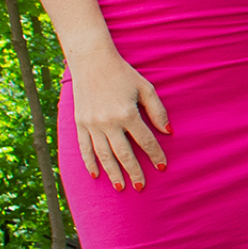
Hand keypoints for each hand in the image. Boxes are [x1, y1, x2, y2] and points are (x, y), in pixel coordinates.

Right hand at [69, 48, 169, 189]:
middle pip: (123, 153)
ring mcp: (91, 124)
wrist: (92, 61)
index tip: (162, 167)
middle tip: (141, 187)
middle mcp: (108, 122)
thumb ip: (157, 111)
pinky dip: (89, 163)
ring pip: (103, 155)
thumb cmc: (123, 74)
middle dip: (133, 172)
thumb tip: (168, 132)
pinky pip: (84, 148)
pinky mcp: (79, 123)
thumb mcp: (145, 88)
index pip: (145, 141)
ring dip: (113, 172)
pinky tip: (96, 175)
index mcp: (127, 113)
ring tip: (121, 187)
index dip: (155, 154)